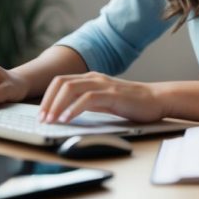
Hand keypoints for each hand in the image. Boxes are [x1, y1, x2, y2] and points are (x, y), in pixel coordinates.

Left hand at [38, 72, 163, 123]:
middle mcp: (94, 78)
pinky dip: (73, 109)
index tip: (41, 115)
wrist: (157, 100)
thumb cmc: (133, 103)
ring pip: (70, 88)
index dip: (47, 97)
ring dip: (56, 105)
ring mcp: (103, 84)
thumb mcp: (105, 102)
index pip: (60, 82)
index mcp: (91, 78)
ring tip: (50, 121)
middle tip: (41, 120)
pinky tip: (66, 119)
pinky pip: (87, 98)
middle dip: (47, 101)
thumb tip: (67, 113)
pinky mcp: (112, 94)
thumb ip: (88, 103)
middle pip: (61, 83)